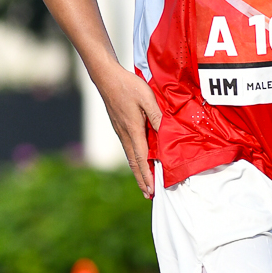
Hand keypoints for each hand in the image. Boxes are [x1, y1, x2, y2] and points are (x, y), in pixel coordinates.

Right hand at [96, 65, 162, 197]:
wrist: (106, 77)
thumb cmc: (128, 85)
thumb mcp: (147, 99)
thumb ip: (157, 116)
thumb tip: (165, 134)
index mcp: (133, 130)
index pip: (141, 159)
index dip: (147, 176)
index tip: (151, 190)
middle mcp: (125, 134)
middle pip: (134, 163)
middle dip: (141, 180)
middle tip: (147, 195)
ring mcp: (120, 131)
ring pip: (130, 156)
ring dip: (138, 171)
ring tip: (144, 183)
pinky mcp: (119, 126)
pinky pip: (128, 148)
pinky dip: (134, 159)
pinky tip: (138, 160)